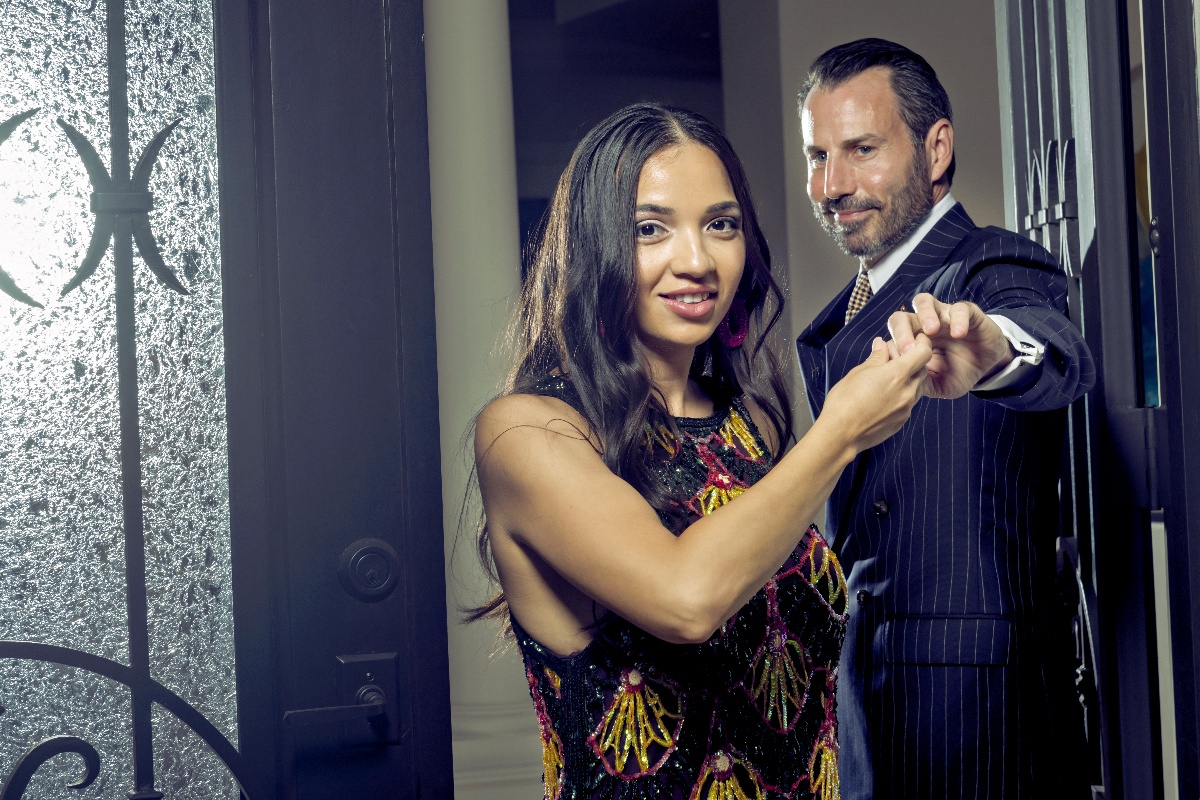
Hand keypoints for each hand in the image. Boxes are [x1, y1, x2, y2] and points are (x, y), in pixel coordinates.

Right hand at [821, 334, 931, 453]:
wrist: (840, 434)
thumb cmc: (844, 402)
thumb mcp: (858, 373)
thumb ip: (876, 358)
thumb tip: (882, 345)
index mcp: (897, 374)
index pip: (924, 353)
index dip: (921, 344)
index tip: (913, 341)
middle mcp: (907, 391)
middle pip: (922, 370)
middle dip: (912, 362)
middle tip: (894, 359)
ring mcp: (906, 408)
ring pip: (916, 387)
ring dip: (907, 380)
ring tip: (885, 380)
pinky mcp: (901, 421)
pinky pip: (908, 403)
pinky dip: (900, 396)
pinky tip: (882, 397)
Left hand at [887, 293, 1013, 398]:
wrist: (987, 366)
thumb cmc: (957, 373)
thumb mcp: (938, 385)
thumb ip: (921, 383)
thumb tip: (903, 386)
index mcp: (912, 342)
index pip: (892, 338)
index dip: (891, 349)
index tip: (896, 365)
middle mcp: (923, 326)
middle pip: (901, 318)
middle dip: (901, 331)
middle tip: (908, 349)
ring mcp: (943, 316)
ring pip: (924, 302)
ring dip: (924, 314)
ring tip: (931, 331)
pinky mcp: (967, 312)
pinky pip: (959, 308)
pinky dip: (957, 319)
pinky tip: (959, 334)